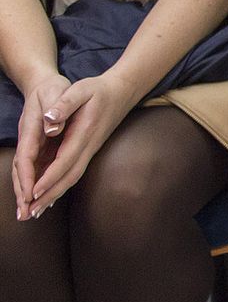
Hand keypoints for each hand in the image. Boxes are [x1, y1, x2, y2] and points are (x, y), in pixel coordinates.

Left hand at [15, 72, 139, 216]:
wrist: (123, 92)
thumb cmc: (98, 90)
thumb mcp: (80, 90)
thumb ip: (65, 103)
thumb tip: (49, 118)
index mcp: (83, 133)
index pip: (65, 160)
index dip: (49, 177)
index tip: (34, 192)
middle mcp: (89, 146)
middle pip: (69, 177)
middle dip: (50, 195)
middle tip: (31, 212)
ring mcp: (90, 150)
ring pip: (72, 177)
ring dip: (55, 195)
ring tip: (37, 210)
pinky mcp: (89, 150)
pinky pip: (74, 172)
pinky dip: (61, 186)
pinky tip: (51, 195)